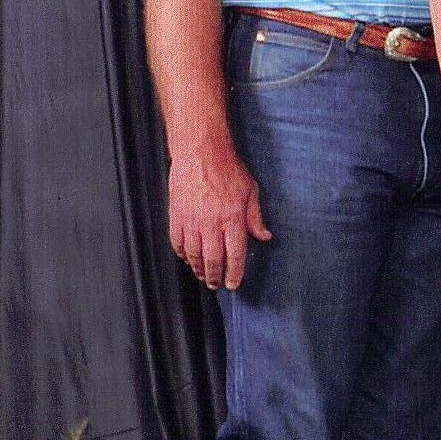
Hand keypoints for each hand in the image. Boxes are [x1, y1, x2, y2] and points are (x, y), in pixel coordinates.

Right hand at [168, 146, 271, 292]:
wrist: (200, 154)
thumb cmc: (227, 170)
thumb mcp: (250, 191)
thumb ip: (255, 217)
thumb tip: (265, 237)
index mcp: (232, 218)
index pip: (235, 254)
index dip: (235, 272)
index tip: (233, 284)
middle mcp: (211, 223)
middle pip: (213, 259)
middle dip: (215, 276)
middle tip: (217, 285)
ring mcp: (191, 221)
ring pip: (193, 254)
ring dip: (199, 269)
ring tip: (204, 276)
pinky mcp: (176, 216)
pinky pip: (177, 242)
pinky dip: (182, 254)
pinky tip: (187, 259)